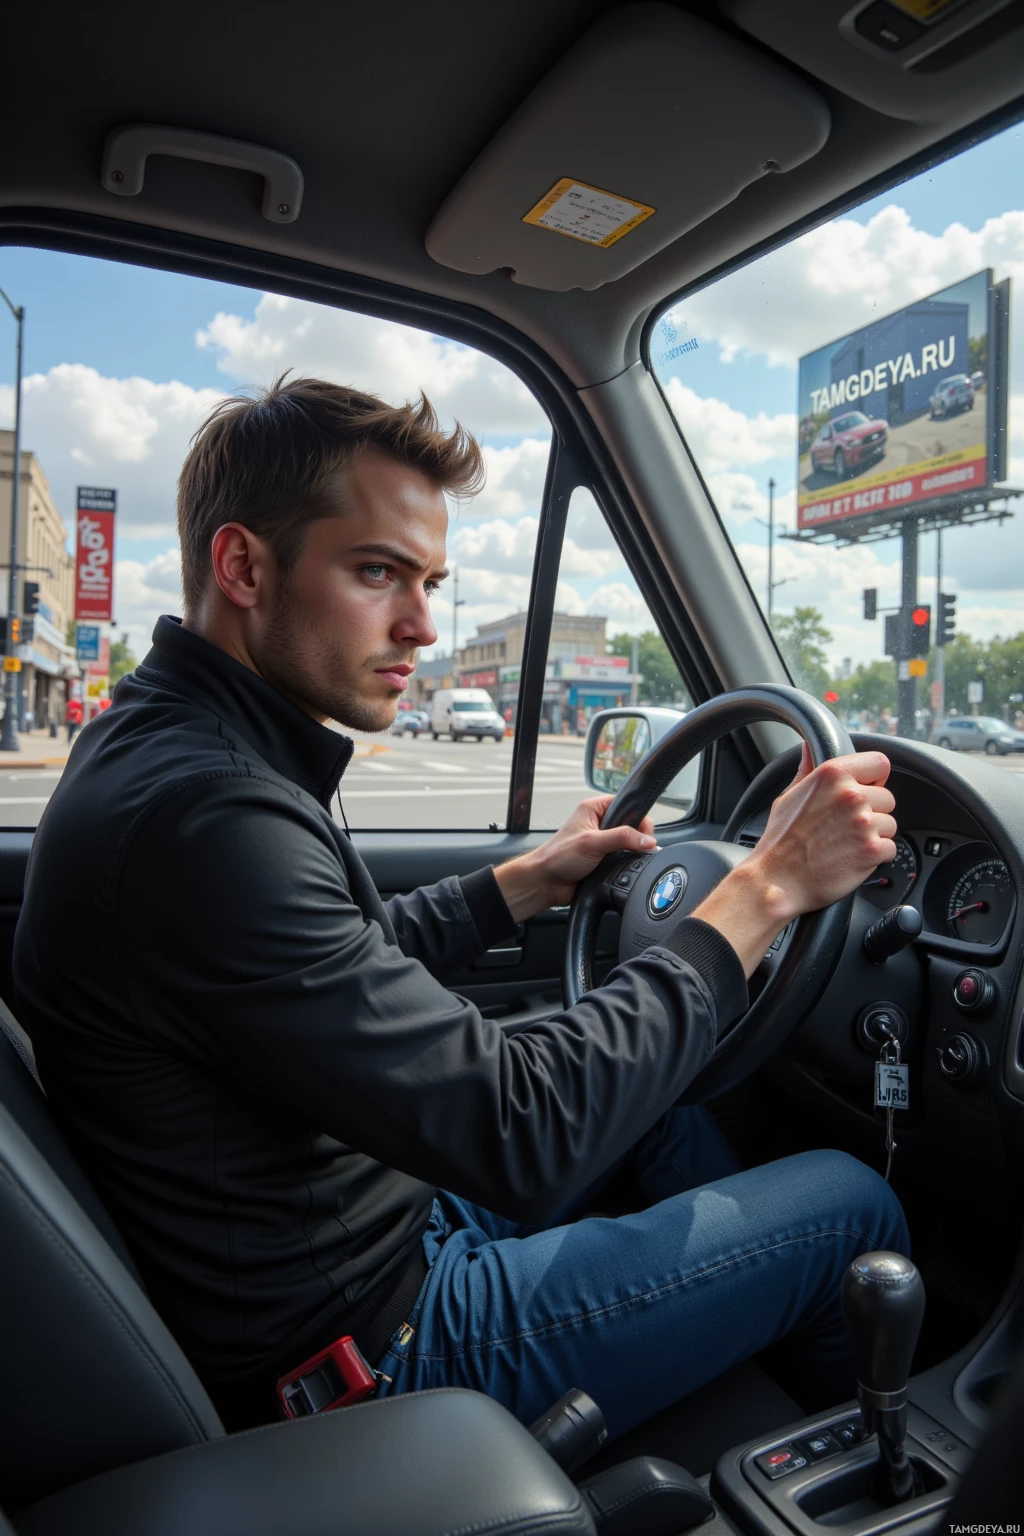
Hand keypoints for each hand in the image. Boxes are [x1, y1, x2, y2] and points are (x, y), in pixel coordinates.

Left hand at [494, 795, 656, 921]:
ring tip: (625, 859)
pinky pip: (622, 859)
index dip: (639, 818)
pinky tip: (621, 869)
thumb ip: (622, 838)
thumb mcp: (592, 842)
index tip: (646, 834)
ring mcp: (602, 842)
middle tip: (639, 848)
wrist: (546, 883)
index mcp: (594, 809)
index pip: (626, 804)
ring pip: (628, 844)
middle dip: (636, 838)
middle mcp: (598, 823)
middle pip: (630, 825)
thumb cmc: (557, 857)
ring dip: (629, 853)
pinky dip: (624, 864)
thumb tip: (647, 840)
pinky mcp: (603, 859)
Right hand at [693, 747, 896, 975]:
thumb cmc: (780, 841)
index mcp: (832, 774)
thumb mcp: (788, 797)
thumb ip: (807, 770)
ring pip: (890, 824)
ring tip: (847, 844)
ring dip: (875, 836)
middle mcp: (850, 794)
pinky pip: (890, 849)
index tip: (865, 791)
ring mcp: (863, 822)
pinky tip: (852, 859)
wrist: (776, 881)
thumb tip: (808, 747)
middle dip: (873, 812)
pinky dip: (876, 857)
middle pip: (887, 798)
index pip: (880, 763)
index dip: (874, 779)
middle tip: (847, 827)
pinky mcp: (872, 850)